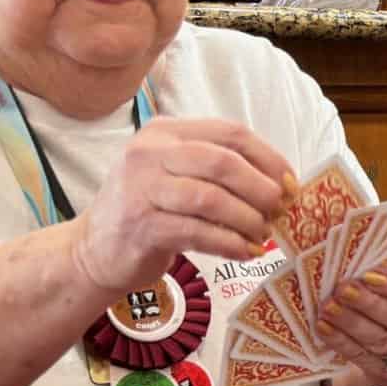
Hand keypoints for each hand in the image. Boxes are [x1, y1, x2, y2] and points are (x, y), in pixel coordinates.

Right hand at [72, 118, 293, 292]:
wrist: (95, 250)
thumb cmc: (150, 210)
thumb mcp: (178, 175)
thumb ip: (221, 171)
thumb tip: (284, 185)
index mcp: (165, 132)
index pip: (231, 133)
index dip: (269, 159)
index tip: (291, 185)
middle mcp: (149, 153)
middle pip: (224, 163)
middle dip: (262, 189)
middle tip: (280, 212)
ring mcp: (141, 188)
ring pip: (213, 199)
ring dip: (249, 220)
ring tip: (263, 235)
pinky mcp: (141, 225)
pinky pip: (199, 232)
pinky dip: (231, 244)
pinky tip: (246, 253)